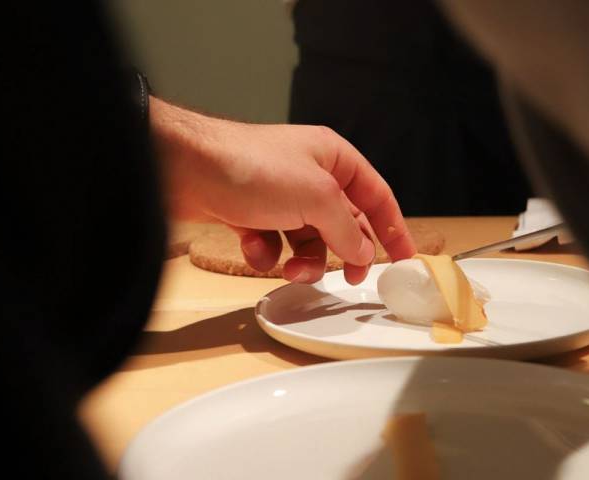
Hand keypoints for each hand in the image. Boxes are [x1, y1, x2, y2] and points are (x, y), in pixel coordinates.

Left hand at [151, 98, 416, 283]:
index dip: (393, 228)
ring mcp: (279, 196)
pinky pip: (274, 243)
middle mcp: (309, 176)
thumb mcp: (316, 197)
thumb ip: (347, 229)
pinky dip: (267, 253)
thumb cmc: (251, 166)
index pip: (376, 195)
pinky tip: (254, 250)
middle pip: (343, 222)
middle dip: (343, 251)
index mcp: (333, 159)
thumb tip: (364, 253)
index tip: (405, 258)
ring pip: (308, 239)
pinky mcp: (251, 213)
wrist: (183, 168)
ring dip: (303, 259)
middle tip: (348, 278)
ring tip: (291, 269)